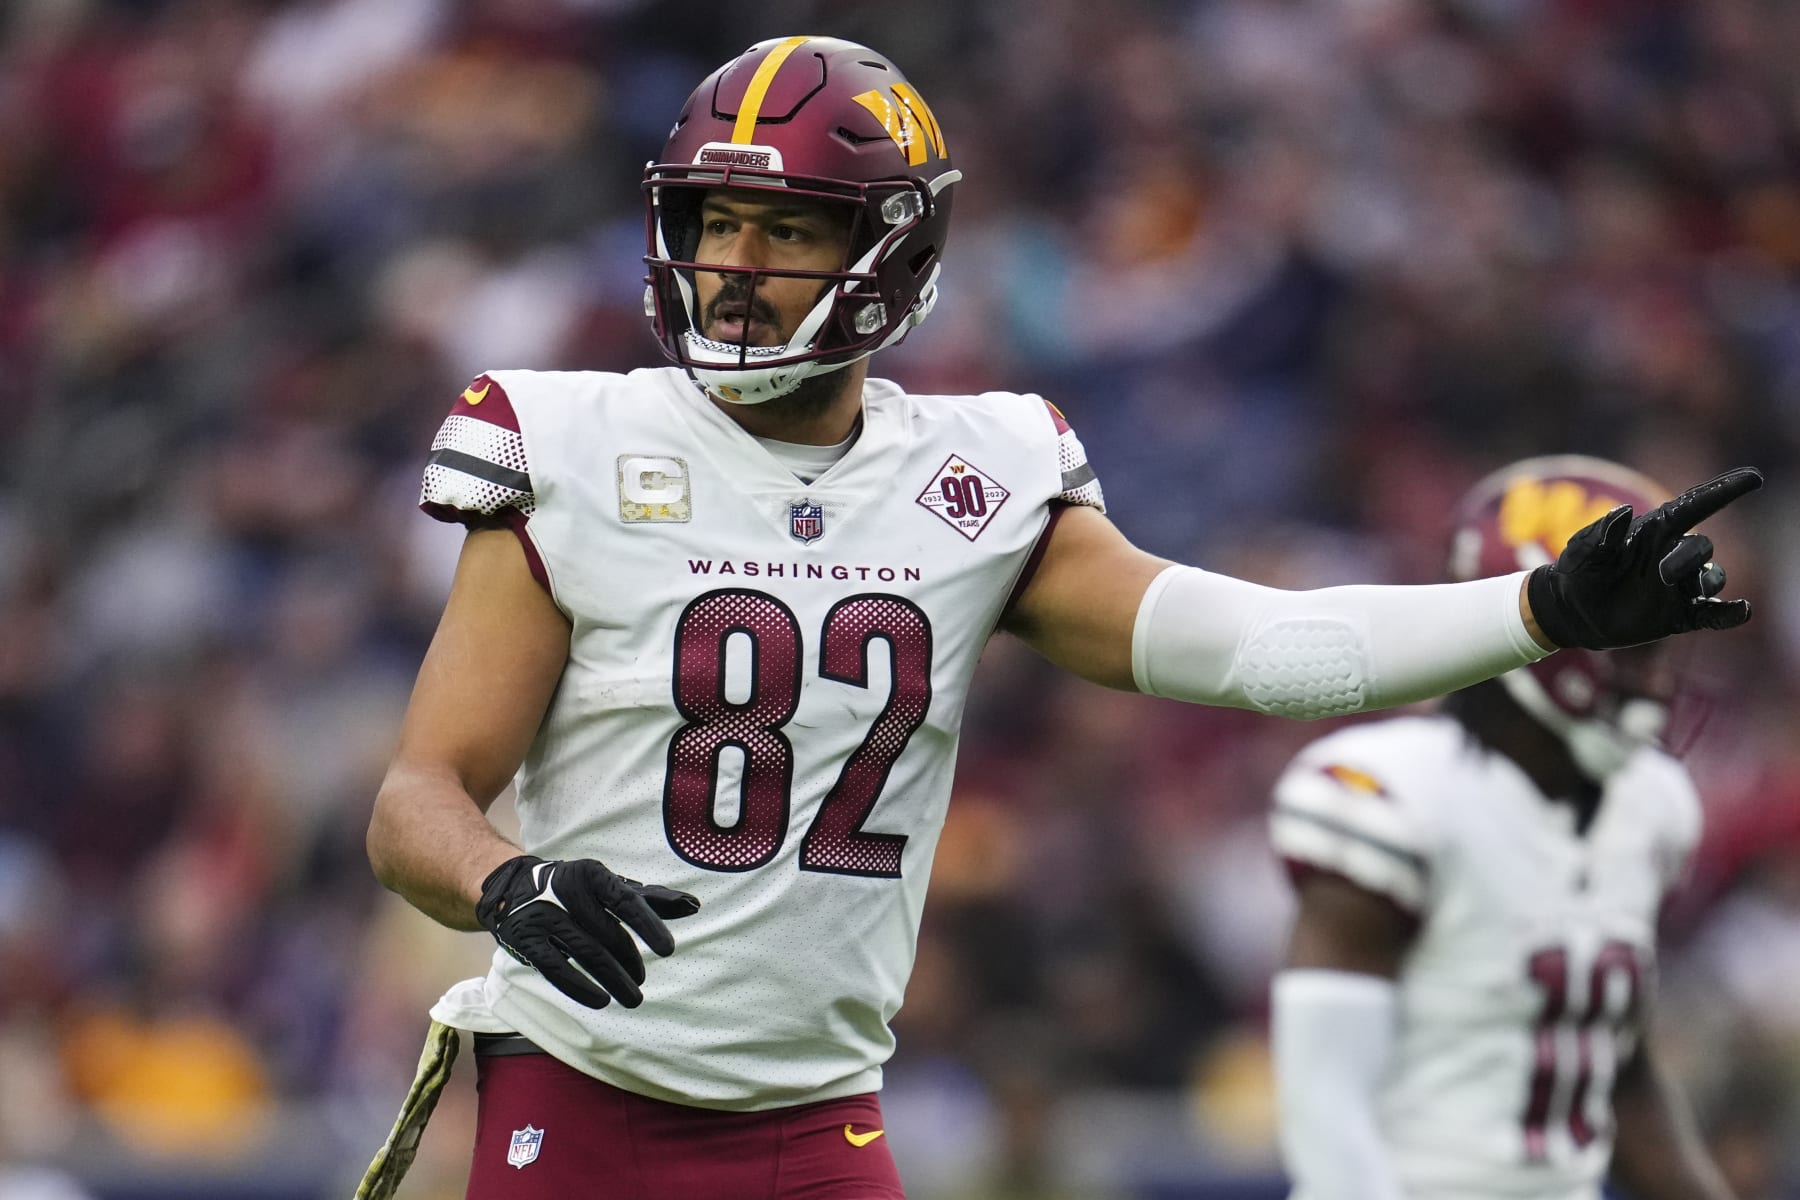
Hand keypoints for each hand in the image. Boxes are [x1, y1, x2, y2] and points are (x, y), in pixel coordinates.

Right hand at [475, 855, 699, 1008]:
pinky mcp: (525, 940)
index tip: (668, 950)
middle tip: (642, 980)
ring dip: (613, 980)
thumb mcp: (611, 887)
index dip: (648, 926)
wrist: (513, 888)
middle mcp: (567, 891)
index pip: (626, 901)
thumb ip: (652, 899)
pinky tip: (601, 1000)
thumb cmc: (578, 890)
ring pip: (586, 954)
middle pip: (608, 934)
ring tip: (632, 997)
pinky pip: (556, 970)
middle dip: (630, 962)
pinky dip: (581, 988)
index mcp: (592, 874)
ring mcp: (544, 916)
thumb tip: (694, 907)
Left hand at [1526, 467, 1760, 649]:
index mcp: (1653, 532)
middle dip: (1690, 556)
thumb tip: (1624, 513)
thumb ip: (1600, 534)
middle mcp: (1672, 556)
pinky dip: (1729, 613)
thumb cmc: (1577, 573)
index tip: (1753, 477)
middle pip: (1701, 546)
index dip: (1723, 490)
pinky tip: (1741, 611)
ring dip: (1706, 582)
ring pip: (1711, 577)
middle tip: (1663, 573)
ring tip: (1693, 591)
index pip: (1694, 505)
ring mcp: (1679, 586)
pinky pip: (1712, 614)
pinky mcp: (1680, 614)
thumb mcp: (1581, 553)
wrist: (1571, 612)